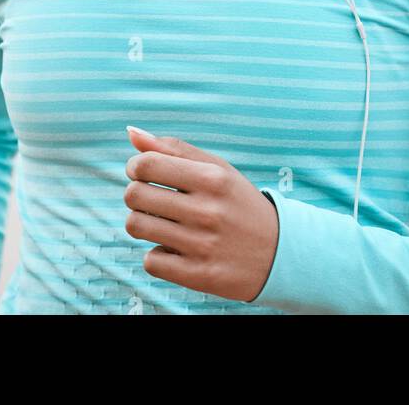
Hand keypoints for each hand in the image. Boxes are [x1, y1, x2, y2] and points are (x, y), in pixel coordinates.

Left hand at [123, 126, 278, 302]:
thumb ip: (174, 149)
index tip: (142, 172)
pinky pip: (150, 261)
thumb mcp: (217, 170)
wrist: (278, 252)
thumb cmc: (238, 203)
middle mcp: (208, 210)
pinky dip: (158, 254)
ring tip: (162, 222)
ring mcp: (203, 245)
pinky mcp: (198, 275)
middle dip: (136, 194)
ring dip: (143, 222)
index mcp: (214, 178)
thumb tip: (131, 132)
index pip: (147, 164)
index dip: (135, 166)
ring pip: (136, 226)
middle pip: (134, 194)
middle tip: (153, 198)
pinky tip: (176, 248)